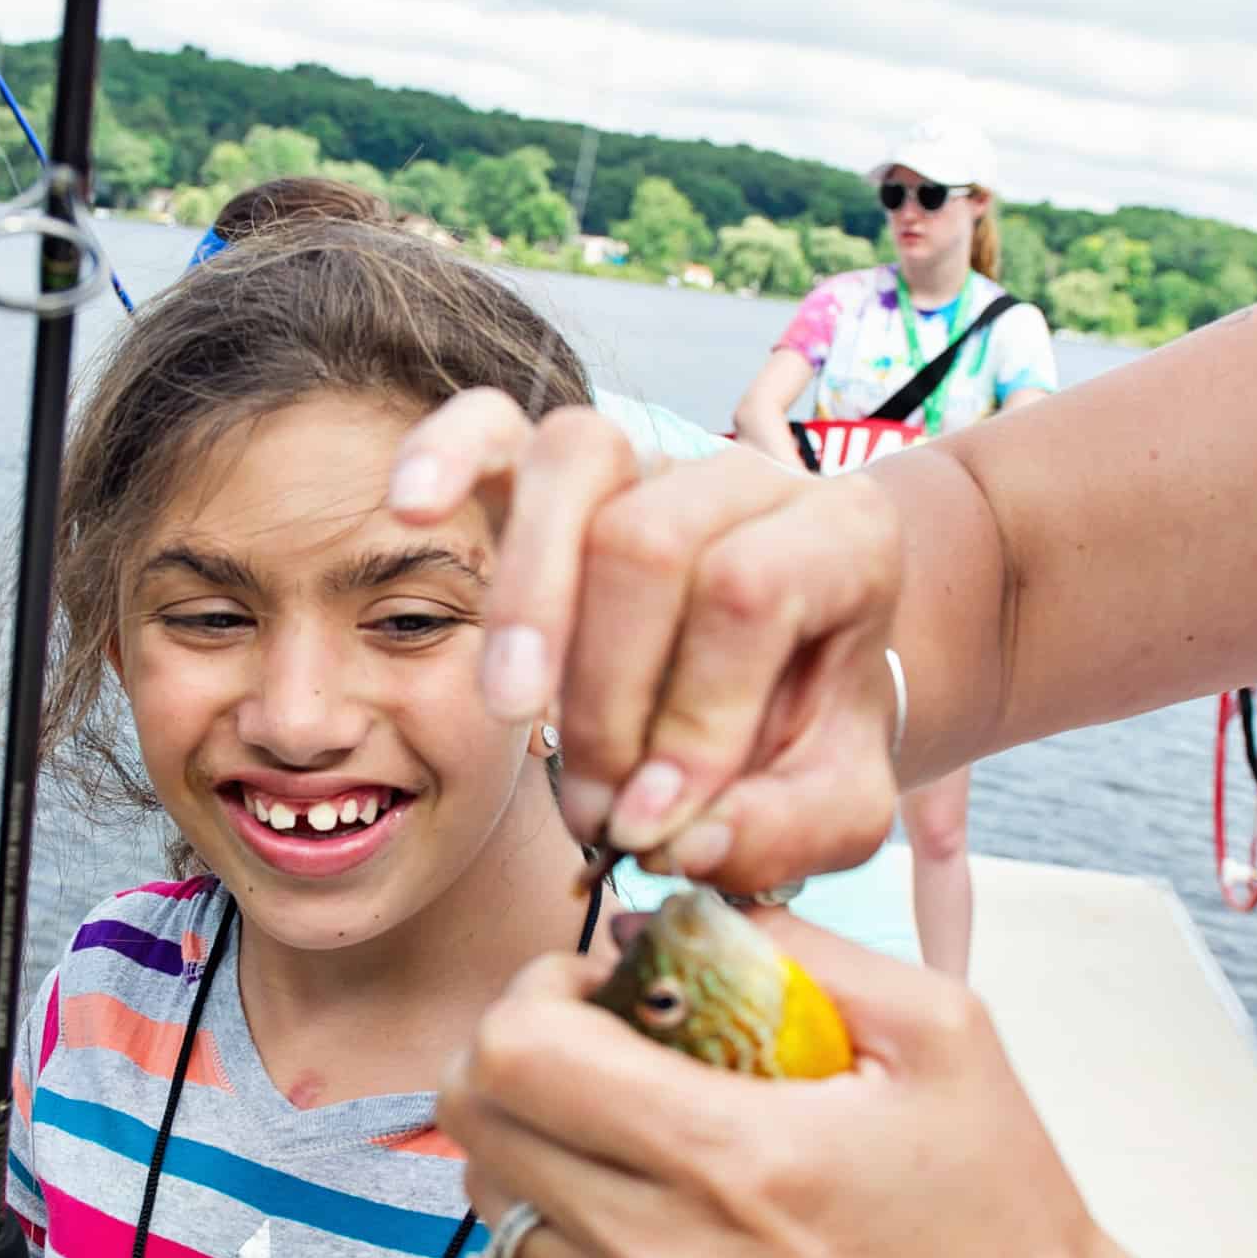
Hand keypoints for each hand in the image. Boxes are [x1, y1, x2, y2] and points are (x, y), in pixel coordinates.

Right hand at [388, 391, 904, 889]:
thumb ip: (790, 832)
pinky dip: (447, 454)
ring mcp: (650, 458)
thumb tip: (680, 836)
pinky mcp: (562, 468)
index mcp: (842, 538)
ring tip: (513, 709)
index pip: (751, 591)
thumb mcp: (836, 805)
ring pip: (575, 465)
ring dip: (528, 600)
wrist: (784, 682)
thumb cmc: (801, 735)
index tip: (656, 822)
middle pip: (648, 542)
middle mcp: (748, 476)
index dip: (694, 717)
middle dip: (605, 700)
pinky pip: (494, 421)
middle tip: (594, 806)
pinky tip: (414, 507)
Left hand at [440, 913, 1144, 1257]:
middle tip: (595, 1052)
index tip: (593, 995)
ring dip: (551, 1160)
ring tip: (647, 1147)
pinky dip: (601, 1251)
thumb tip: (665, 922)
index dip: (532, 998)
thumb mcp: (942, 1031)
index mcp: (735, 1159)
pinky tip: (691, 1239)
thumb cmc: (1003, 1206)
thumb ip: (797, 948)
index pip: (516, 1056)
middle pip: (478, 1132)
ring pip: (509, 1218)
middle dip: (516, 1065)